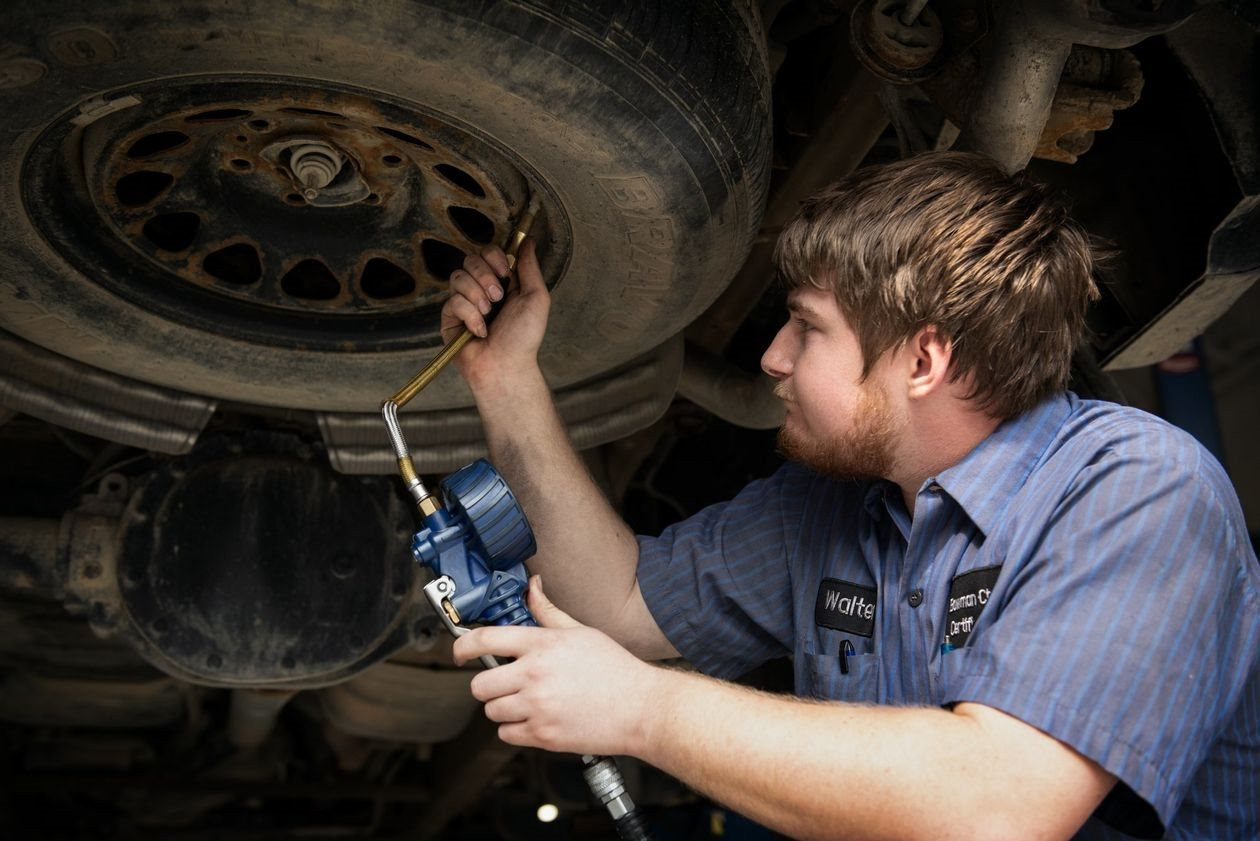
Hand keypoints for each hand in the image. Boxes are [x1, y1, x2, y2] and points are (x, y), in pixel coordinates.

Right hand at [439, 238, 549, 389]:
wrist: (507, 365)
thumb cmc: (524, 337)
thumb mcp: (536, 297)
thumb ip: (529, 267)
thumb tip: (529, 241)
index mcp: (502, 282)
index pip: (488, 253)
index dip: (493, 257)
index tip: (505, 273)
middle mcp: (481, 289)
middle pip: (470, 260)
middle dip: (485, 277)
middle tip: (498, 299)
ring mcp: (464, 303)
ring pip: (458, 278)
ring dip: (477, 296)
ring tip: (489, 315)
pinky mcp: (450, 319)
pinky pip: (452, 302)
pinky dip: (470, 316)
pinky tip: (480, 332)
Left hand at [453, 576, 660, 756]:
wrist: (640, 707)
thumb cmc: (614, 669)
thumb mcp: (580, 632)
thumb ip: (548, 611)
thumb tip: (533, 587)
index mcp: (542, 644)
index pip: (485, 640)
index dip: (462, 647)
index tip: (459, 653)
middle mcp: (535, 674)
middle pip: (480, 684)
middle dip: (488, 685)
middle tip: (505, 683)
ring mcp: (537, 706)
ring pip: (491, 711)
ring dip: (503, 708)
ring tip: (526, 702)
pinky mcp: (543, 734)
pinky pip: (506, 733)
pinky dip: (515, 729)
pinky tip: (535, 718)